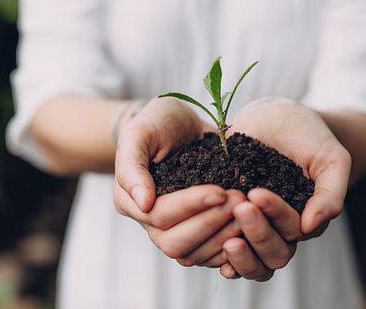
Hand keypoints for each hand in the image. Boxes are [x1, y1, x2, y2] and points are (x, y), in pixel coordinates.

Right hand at [114, 97, 243, 264]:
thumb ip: (132, 165)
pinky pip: (208, 254)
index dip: (190, 205)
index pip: (158, 215)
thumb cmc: (156, 123)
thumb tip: (142, 202)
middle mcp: (148, 221)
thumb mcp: (139, 132)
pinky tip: (248, 230)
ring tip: (247, 213)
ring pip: (193, 254)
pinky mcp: (194, 231)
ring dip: (222, 237)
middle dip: (209, 225)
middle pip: (174, 244)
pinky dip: (228, 247)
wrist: (177, 123)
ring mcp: (171, 229)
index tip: (220, 190)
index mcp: (129, 200)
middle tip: (238, 202)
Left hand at [218, 97, 351, 280]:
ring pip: (249, 255)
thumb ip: (330, 193)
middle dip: (256, 232)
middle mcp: (276, 227)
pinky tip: (208, 242)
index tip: (257, 193)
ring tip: (222, 231)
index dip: (276, 215)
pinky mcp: (226, 214)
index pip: (292, 230)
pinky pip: (222, 243)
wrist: (274, 118)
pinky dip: (216, 250)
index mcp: (303, 219)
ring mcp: (250, 223)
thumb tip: (310, 226)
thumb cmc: (307, 137)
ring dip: (237, 251)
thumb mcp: (330, 159)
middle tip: (240, 207)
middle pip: (271, 252)